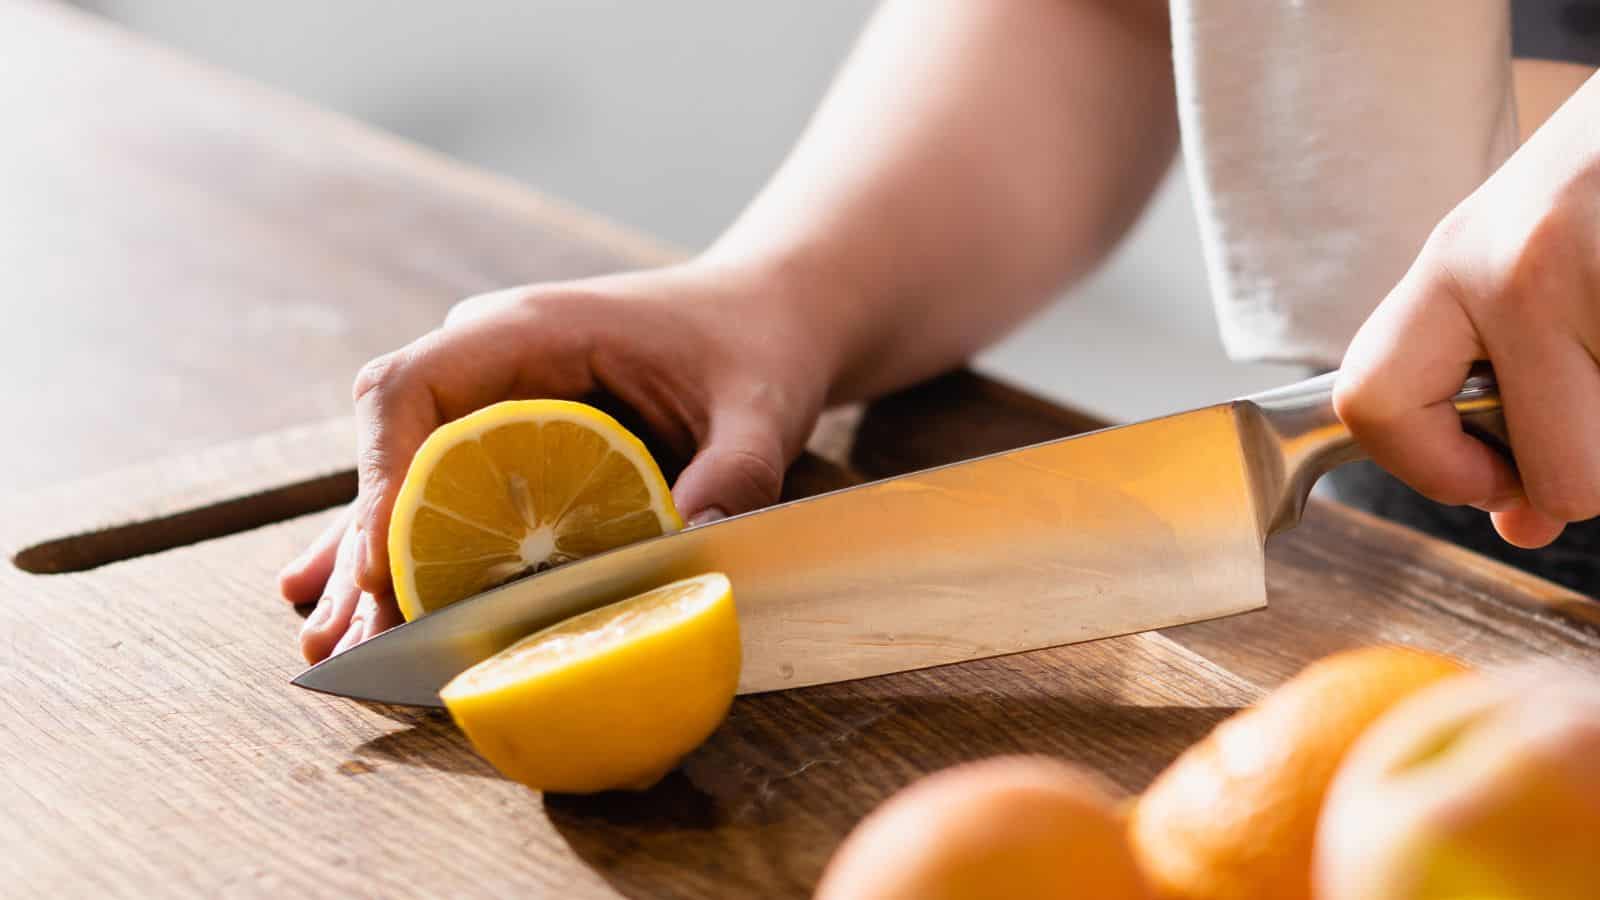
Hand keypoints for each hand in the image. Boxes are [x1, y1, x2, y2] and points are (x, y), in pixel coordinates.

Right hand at [278, 261, 830, 661]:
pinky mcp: (511, 437)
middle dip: (368, 547)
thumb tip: (694, 550)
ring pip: (406, 479)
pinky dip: (403, 550)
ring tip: (333, 647)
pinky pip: (441, 492)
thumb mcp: (760, 409)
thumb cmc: (755, 346)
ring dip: (372, 561)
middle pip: (393, 447)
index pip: (413, 390)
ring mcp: (494, 397)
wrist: (763, 317)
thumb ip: (736, 473)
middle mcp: (490, 359)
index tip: (380, 570)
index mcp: (531, 329)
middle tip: (359, 643)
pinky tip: (350, 604)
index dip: (382, 479)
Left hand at [1334, 75, 1599, 548]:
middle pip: (1561, 476)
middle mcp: (1514, 268)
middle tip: (1592, 406)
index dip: (1430, 472)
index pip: (1371, 405)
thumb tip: (1520, 521)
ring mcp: (1597, 272)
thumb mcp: (1529, 265)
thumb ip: (1503, 387)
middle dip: (1586, 474)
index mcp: (1453, 263)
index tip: (1488, 478)